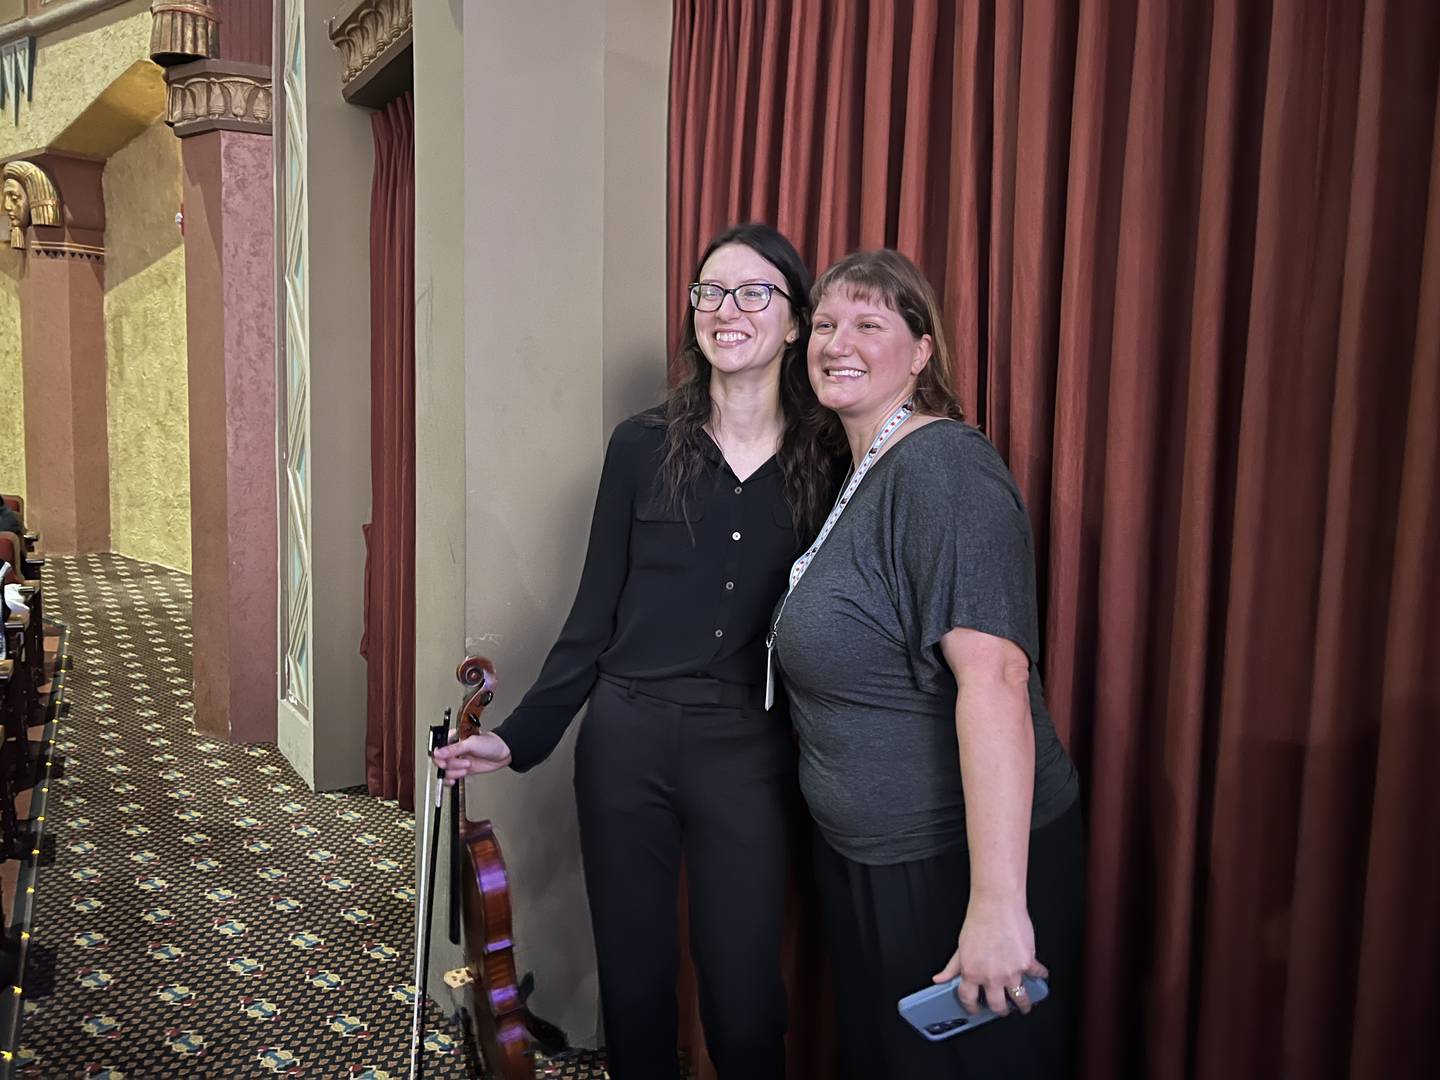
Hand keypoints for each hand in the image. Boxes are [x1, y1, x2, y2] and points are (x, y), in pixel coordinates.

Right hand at [431, 732, 511, 782]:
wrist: (503, 753)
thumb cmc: (490, 743)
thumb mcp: (471, 743)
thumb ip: (453, 749)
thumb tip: (438, 753)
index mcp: (452, 739)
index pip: (437, 749)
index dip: (438, 757)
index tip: (444, 761)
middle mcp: (453, 750)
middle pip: (441, 762)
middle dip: (452, 764)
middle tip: (463, 762)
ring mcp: (457, 760)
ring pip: (446, 771)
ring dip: (456, 771)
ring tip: (468, 766)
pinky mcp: (462, 770)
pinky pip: (450, 777)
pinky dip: (451, 780)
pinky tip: (454, 780)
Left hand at [933, 892, 1047, 1016]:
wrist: (997, 903)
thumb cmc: (979, 920)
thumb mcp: (960, 946)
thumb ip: (952, 967)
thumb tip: (939, 979)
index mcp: (972, 973)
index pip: (969, 1000)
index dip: (972, 1008)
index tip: (976, 1010)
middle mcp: (991, 976)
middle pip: (998, 1006)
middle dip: (1001, 1010)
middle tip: (1003, 1009)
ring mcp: (1011, 972)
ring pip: (1020, 999)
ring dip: (1023, 1004)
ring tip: (1024, 1004)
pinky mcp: (1027, 963)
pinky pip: (1037, 975)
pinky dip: (1039, 976)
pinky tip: (1039, 975)